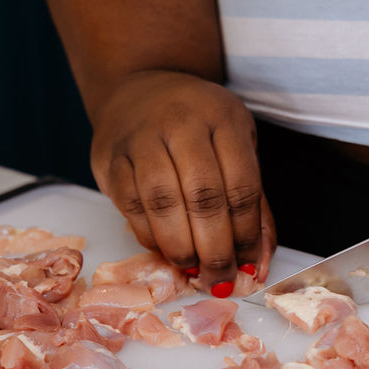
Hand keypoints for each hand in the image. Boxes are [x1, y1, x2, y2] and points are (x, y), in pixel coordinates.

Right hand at [89, 70, 276, 290]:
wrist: (138, 89)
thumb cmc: (197, 125)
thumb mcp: (236, 147)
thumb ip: (252, 203)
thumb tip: (258, 264)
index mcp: (223, 118)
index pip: (241, 186)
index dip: (246, 234)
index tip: (248, 265)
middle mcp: (181, 123)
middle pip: (203, 198)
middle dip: (214, 249)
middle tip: (220, 279)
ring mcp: (141, 138)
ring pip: (163, 204)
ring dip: (180, 248)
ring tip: (193, 268)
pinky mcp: (110, 158)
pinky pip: (131, 207)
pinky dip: (151, 237)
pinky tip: (165, 248)